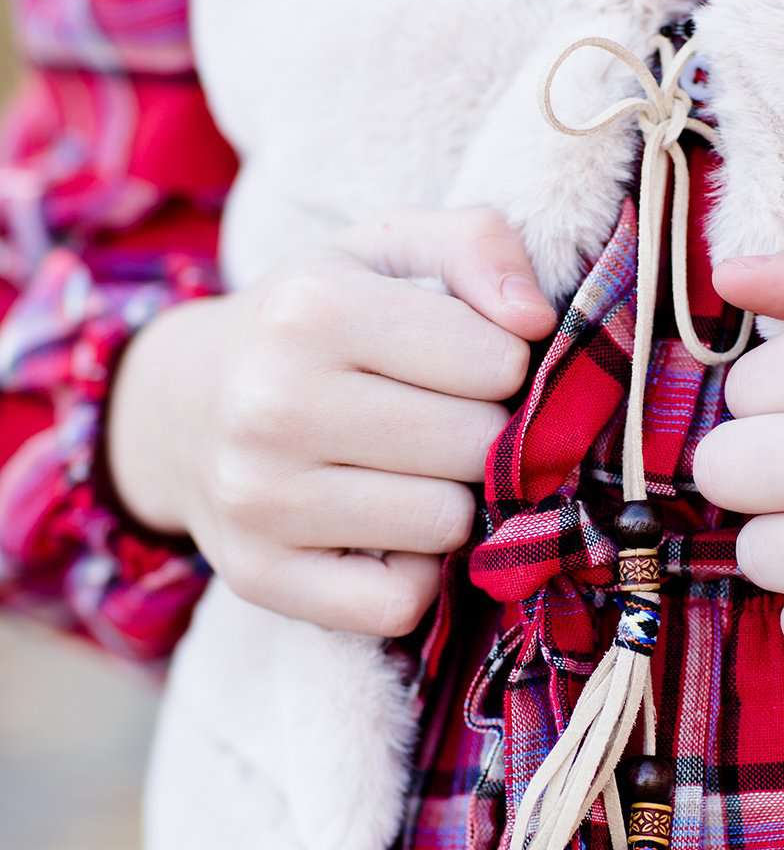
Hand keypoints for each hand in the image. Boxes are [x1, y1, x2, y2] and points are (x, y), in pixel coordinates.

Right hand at [108, 208, 554, 635]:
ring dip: (449, 502)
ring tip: (405, 472)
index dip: (501, 364)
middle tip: (434, 422)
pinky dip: (413, 577)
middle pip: (475, 445)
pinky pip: (398, 604)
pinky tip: (385, 534)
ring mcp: (259, 500)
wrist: (181, 405)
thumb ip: (477, 245)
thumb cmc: (311, 325)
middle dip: (479, 434)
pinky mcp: (260, 578)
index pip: (497, 360)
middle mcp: (273, 404)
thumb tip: (536, 320)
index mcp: (311, 309)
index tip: (461, 363)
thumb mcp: (385, 251)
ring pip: (447, 525)